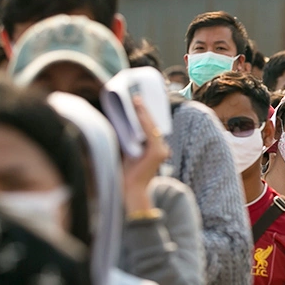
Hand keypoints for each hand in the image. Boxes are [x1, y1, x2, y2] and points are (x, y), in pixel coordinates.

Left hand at [122, 98, 169, 213]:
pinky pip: (150, 131)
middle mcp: (162, 149)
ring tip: (136, 98)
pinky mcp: (157, 152)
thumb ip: (129, 140)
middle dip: (145, 110)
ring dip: (143, 111)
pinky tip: (138, 108)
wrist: (130, 189)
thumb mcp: (129, 152)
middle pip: (153, 125)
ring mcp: (161, 150)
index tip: (139, 101)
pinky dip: (143, 119)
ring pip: (152, 126)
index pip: (152, 128)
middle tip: (137, 95)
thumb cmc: (128, 173)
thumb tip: (122, 123)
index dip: (146, 114)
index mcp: (156, 149)